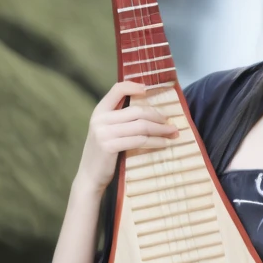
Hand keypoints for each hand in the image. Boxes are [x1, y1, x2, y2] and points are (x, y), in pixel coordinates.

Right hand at [75, 79, 180, 195]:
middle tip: (171, 122)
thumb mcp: (107, 131)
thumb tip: (149, 111)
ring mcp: (104, 133)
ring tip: (173, 133)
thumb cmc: (103, 154)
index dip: (133, 86)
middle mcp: (100, 119)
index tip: (148, 90)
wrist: (89, 176)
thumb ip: (120, 119)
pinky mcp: (110, 146)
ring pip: (141, 126)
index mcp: (100, 111)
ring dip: (161, 129)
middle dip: (157, 116)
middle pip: (136, 111)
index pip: (117, 89)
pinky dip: (155, 141)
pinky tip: (164, 143)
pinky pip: (139, 140)